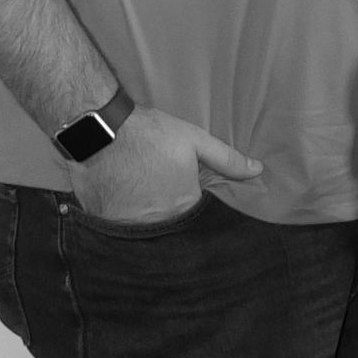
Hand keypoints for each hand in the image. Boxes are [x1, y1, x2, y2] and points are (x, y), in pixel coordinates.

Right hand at [70, 106, 262, 222]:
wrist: (99, 130)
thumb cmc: (151, 134)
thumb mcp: (195, 140)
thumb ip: (227, 159)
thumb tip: (257, 171)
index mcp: (183, 205)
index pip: (195, 213)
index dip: (191, 198)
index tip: (182, 186)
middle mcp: (157, 222)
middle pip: (170, 222)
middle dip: (168, 209)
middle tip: (159, 186)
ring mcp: (128, 226)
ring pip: (144, 226)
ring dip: (144, 214)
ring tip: (140, 189)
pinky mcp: (103, 222)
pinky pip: (118, 226)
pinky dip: (121, 215)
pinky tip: (121, 195)